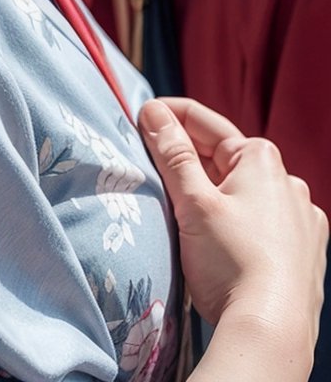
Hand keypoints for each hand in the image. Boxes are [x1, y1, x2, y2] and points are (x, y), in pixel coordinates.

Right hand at [140, 98, 325, 347]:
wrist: (272, 332)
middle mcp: (289, 183)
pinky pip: (264, 225)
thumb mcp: (192, 202)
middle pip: (224, 159)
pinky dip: (239, 225)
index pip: (204, 122)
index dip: (167, 117)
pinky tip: (223, 244)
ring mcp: (302, 220)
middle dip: (189, 162)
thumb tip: (153, 111)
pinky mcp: (305, 254)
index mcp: (262, 159)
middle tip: (153, 171)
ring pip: (244, 194)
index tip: (137, 120)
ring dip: (215, 195)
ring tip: (186, 214)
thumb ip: (172, 152)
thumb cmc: (231, 262)